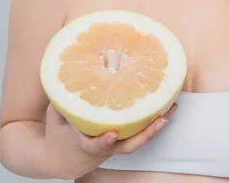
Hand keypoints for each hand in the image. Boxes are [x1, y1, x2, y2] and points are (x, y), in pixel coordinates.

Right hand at [45, 101, 177, 179]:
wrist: (60, 160)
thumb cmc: (58, 132)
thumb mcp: (56, 115)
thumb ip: (65, 96)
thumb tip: (70, 68)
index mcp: (83, 142)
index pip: (93, 145)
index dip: (102, 142)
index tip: (111, 134)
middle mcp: (102, 147)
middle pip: (127, 146)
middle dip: (146, 134)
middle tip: (161, 119)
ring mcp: (113, 147)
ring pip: (137, 141)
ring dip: (155, 127)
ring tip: (172, 109)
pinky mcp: (120, 143)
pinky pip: (138, 135)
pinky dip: (152, 123)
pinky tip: (166, 108)